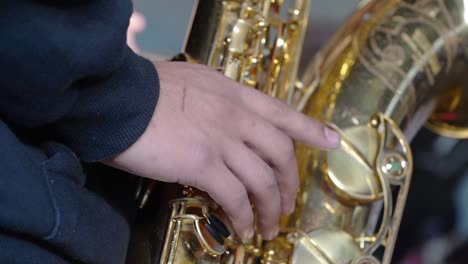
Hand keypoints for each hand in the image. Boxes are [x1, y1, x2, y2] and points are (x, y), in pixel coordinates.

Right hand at [105, 62, 339, 241]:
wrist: (116, 96)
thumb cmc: (145, 91)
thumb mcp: (191, 83)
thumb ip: (215, 100)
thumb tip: (225, 120)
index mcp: (233, 93)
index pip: (281, 112)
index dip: (309, 128)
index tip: (331, 140)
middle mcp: (235, 115)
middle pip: (280, 153)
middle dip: (290, 182)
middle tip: (290, 204)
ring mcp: (222, 139)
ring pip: (262, 180)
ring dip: (271, 208)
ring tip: (269, 227)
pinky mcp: (203, 163)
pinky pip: (235, 197)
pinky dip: (243, 217)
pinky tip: (242, 230)